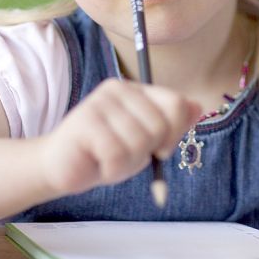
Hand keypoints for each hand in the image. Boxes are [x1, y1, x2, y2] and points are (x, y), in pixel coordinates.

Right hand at [41, 78, 200, 195]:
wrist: (60, 168)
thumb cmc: (105, 154)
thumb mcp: (145, 141)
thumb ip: (172, 125)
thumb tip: (198, 107)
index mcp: (136, 90)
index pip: (176, 104)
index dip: (175, 134)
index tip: (160, 149)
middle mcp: (118, 89)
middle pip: (161, 125)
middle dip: (148, 151)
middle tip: (124, 154)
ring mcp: (99, 103)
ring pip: (140, 142)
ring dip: (127, 163)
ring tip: (108, 159)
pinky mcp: (84, 122)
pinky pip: (117, 154)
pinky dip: (111, 169)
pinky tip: (97, 163)